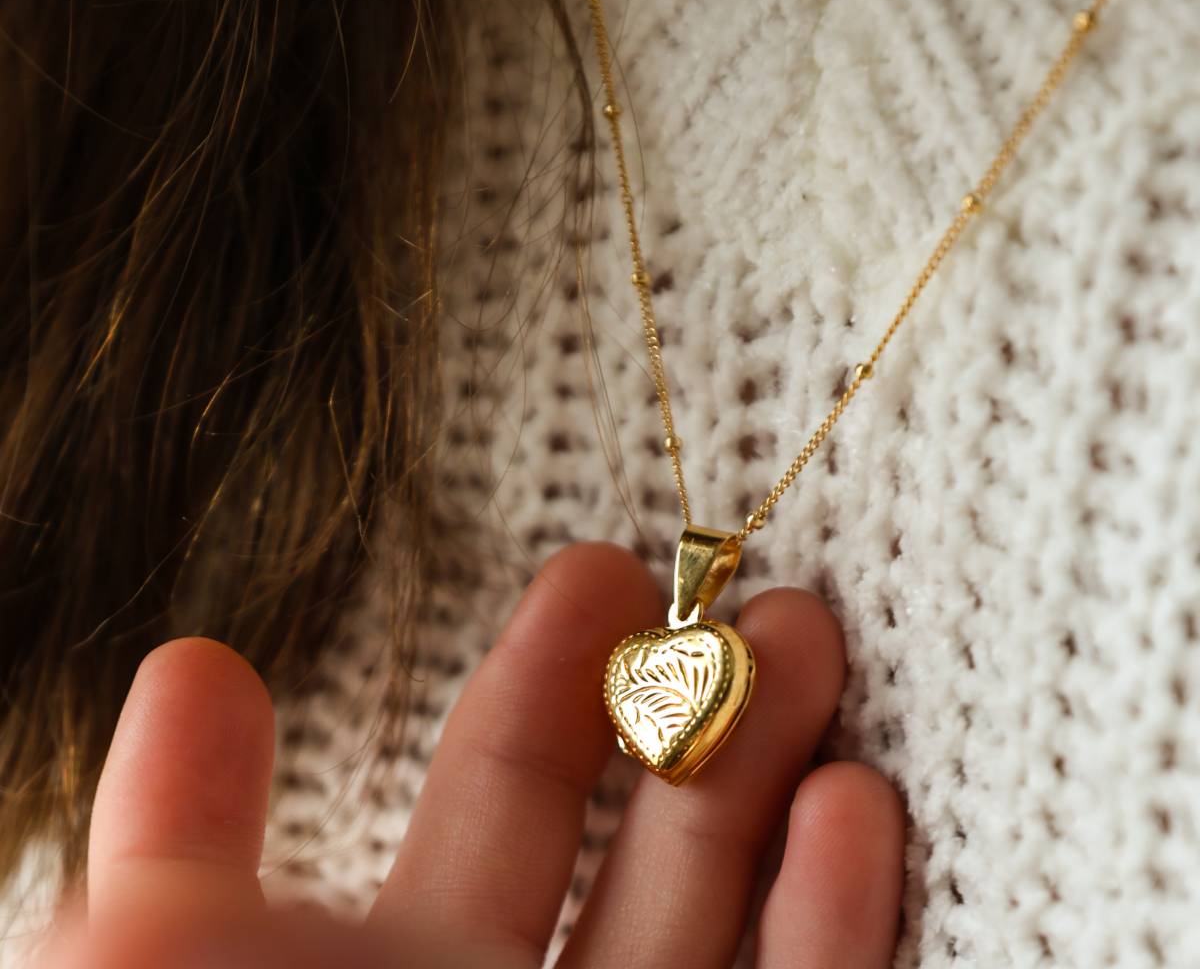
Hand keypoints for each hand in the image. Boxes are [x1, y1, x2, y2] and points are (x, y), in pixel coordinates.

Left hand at [41, 543, 902, 967]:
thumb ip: (176, 837)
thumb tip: (191, 656)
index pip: (496, 788)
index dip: (548, 674)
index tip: (603, 572)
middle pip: (635, 833)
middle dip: (690, 703)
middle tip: (743, 594)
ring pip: (728, 913)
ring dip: (775, 779)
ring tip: (809, 651)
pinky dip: (839, 919)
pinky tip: (858, 808)